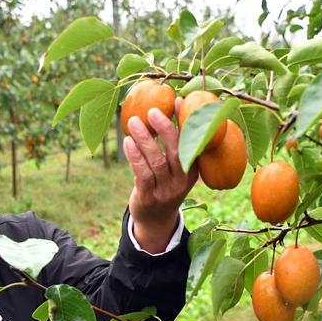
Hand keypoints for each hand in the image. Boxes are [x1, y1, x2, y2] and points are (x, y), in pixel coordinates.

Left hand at [123, 98, 198, 252]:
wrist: (155, 219)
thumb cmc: (164, 183)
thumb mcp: (176, 166)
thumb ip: (175, 140)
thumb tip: (175, 102)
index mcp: (194, 170)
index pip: (192, 143)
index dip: (185, 121)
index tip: (177, 100)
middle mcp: (183, 181)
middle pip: (177, 152)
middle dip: (165, 129)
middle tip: (153, 111)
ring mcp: (166, 191)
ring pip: (157, 161)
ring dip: (144, 140)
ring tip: (133, 122)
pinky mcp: (149, 198)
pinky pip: (142, 174)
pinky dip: (135, 156)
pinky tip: (128, 142)